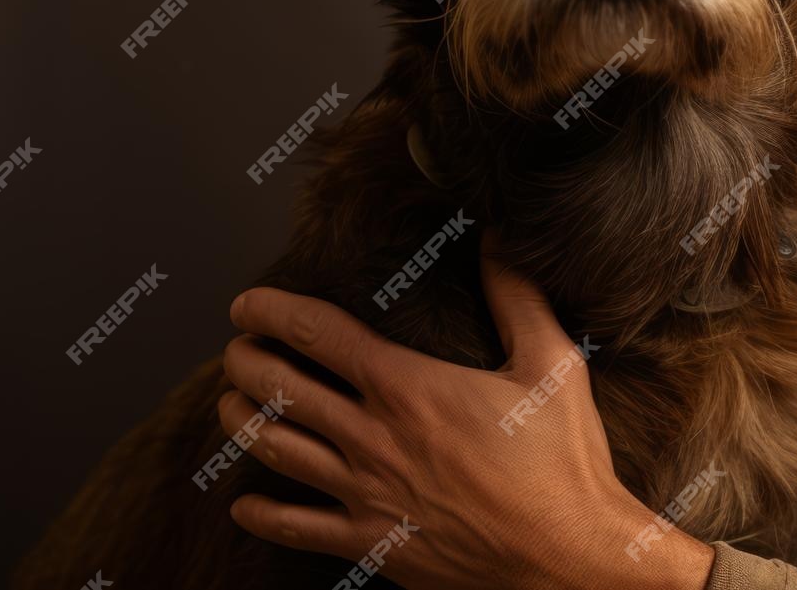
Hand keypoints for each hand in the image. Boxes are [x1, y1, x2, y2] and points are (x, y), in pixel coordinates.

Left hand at [218, 238, 713, 589]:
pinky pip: (297, 529)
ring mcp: (366, 494)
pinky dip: (262, 515)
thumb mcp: (553, 364)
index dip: (273, 313)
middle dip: (245, 362)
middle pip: (281, 389)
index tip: (248, 304)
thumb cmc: (562, 461)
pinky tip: (245, 505)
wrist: (565, 557)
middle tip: (236, 349)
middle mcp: (374, 438)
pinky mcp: (372, 542)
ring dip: (241, 422)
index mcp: (410, 387)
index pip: (319, 335)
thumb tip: (497, 240)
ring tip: (230, 404)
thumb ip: (518, 297)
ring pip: (276, 451)